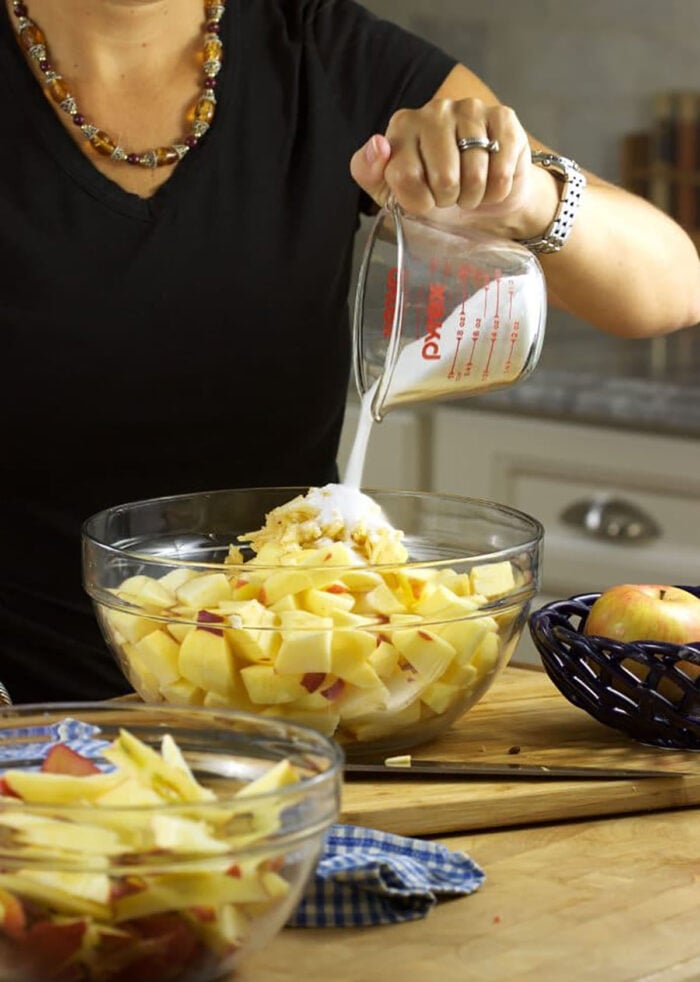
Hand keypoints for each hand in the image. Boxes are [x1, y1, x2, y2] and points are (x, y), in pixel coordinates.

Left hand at [350, 96, 551, 237]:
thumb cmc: (433, 194)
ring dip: (473, 197)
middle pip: (443, 178)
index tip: (423, 198)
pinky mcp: (503, 119)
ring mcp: (470, 109)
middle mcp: (434, 110)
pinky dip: (496, 191)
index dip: (417, 201)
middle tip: (449, 195)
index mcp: (402, 126)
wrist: (481, 199)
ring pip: (474, 177)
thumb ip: (368, 171)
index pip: (404, 176)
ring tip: (469, 190)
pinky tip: (490, 184)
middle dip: (448, 199)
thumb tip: (378, 144)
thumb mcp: (389, 192)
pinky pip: (500, 172)